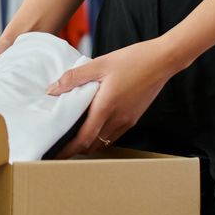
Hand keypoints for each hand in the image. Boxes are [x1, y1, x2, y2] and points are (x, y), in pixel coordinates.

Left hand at [48, 39, 179, 158]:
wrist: (162, 61)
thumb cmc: (132, 60)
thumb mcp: (99, 64)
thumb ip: (74, 77)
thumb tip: (52, 90)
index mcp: (107, 107)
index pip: (85, 138)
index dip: (68, 149)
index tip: (55, 154)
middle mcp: (118, 119)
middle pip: (93, 144)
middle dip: (76, 149)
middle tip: (60, 145)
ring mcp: (128, 120)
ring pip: (104, 141)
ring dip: (88, 143)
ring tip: (73, 135)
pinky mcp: (134, 118)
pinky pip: (114, 134)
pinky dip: (101, 135)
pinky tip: (93, 123)